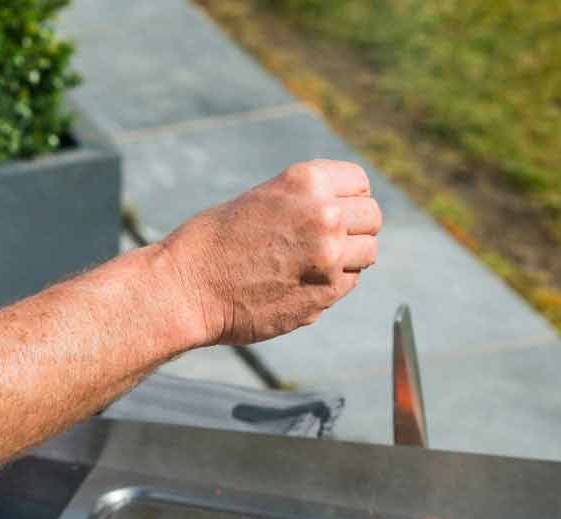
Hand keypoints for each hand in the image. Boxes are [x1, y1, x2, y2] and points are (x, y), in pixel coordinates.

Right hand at [162, 159, 380, 346]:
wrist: (188, 288)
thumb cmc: (214, 243)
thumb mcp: (263, 200)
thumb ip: (306, 205)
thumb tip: (344, 221)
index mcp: (307, 181)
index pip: (360, 184)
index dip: (348, 199)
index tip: (335, 213)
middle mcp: (325, 215)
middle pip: (372, 218)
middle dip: (355, 229)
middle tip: (328, 243)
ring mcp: (329, 257)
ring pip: (368, 253)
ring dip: (349, 259)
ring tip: (313, 265)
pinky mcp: (326, 295)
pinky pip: (349, 284)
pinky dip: (332, 285)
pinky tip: (299, 285)